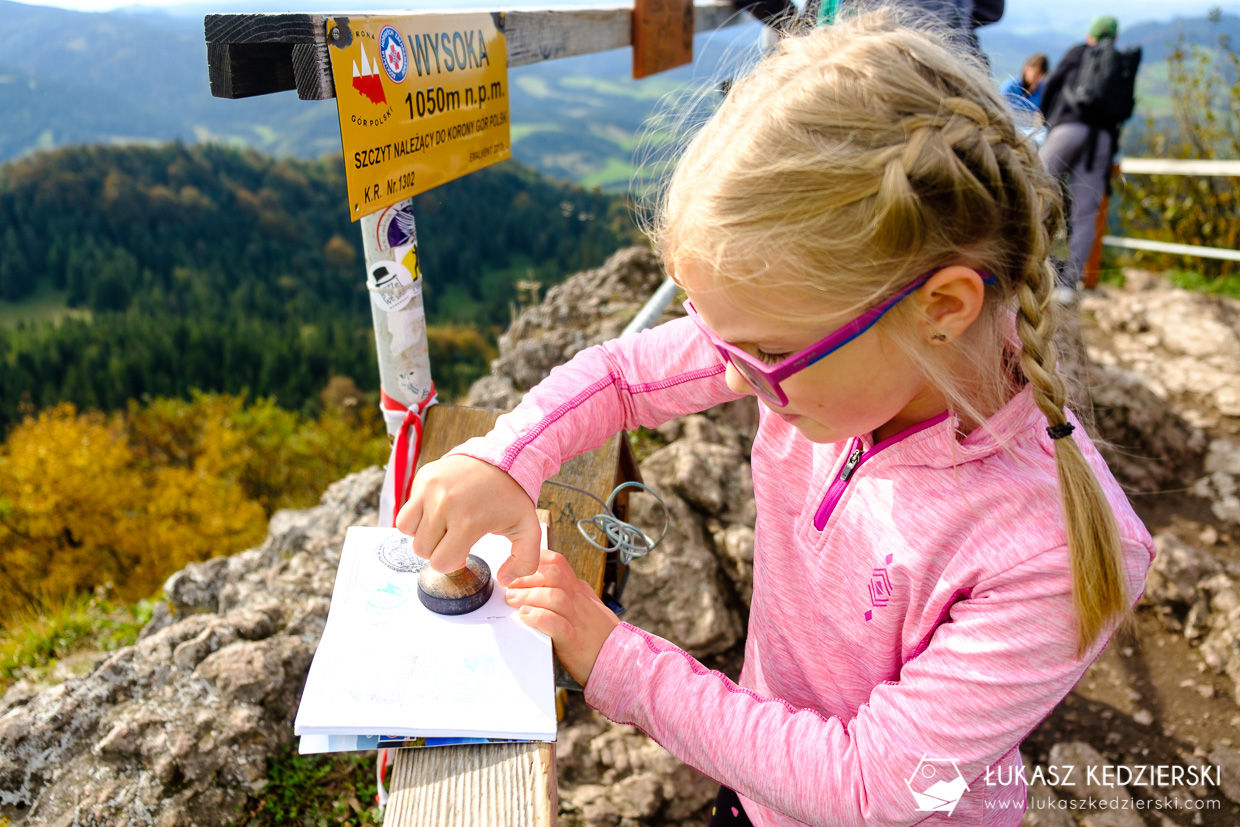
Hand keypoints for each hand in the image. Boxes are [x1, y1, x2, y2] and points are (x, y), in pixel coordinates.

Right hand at [395, 454, 541, 584]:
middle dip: (438, 550)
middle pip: (422, 550)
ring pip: (408, 532)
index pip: (441, 562)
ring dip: (424, 535)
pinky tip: (435, 513)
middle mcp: (445, 505)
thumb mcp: (528, 528)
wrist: (503, 457)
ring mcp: (430, 490)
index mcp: (469, 521)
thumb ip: (525, 561)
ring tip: (443, 526)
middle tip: (455, 538)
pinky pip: (405, 512)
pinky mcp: (423, 478)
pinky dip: (415, 518)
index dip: (452, 563)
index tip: (463, 552)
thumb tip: (505, 580)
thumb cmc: (512, 496)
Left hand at [504, 548, 619, 685]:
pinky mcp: (574, 639)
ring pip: (554, 595)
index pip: (557, 563)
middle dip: (527, 576)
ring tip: (513, 600)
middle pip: (554, 574)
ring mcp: (578, 618)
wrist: (621, 661)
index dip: (533, 560)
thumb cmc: (601, 637)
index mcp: (579, 591)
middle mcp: (579, 600)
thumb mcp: (588, 608)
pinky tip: (526, 617)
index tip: (514, 568)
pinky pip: (555, 622)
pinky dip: (538, 617)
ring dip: (529, 595)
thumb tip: (553, 584)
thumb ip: (572, 595)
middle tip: (509, 586)